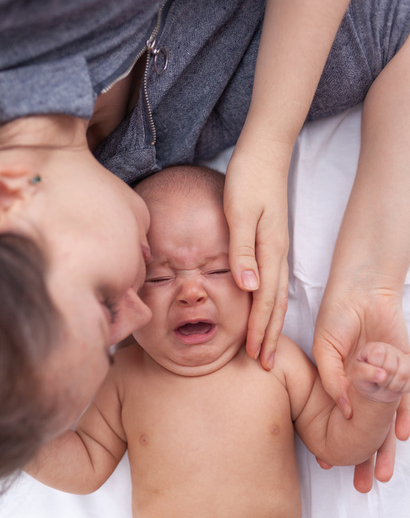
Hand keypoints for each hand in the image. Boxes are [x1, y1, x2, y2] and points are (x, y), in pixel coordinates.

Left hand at [224, 142, 289, 366]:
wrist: (263, 154)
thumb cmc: (247, 180)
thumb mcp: (239, 213)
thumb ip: (242, 251)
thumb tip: (248, 289)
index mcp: (270, 251)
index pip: (266, 300)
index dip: (259, 329)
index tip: (253, 354)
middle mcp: (277, 254)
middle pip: (276, 304)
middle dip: (268, 335)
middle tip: (262, 363)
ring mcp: (277, 249)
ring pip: (277, 296)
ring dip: (271, 323)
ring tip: (263, 345)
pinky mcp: (271, 243)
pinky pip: (274, 283)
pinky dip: (270, 304)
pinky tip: (262, 310)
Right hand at [313, 281, 409, 490]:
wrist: (362, 292)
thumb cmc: (336, 317)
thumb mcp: (324, 349)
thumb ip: (331, 380)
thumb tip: (343, 411)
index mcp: (342, 385)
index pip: (339, 422)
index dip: (333, 443)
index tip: (328, 466)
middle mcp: (364, 389)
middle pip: (365, 430)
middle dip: (363, 459)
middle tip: (361, 486)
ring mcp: (384, 382)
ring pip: (386, 423)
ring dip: (385, 449)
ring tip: (381, 475)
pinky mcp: (403, 370)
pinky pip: (407, 399)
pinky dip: (405, 417)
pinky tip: (399, 436)